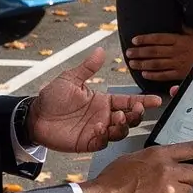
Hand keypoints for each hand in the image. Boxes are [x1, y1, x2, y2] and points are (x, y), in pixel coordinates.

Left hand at [28, 47, 161, 152]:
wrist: (35, 116)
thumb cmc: (51, 97)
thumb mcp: (70, 79)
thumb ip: (88, 67)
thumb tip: (100, 50)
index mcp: (102, 101)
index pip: (127, 100)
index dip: (143, 101)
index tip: (157, 100)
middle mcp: (104, 116)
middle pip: (130, 118)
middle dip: (136, 114)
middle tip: (135, 109)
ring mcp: (98, 130)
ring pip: (121, 131)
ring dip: (123, 125)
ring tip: (117, 117)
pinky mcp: (89, 142)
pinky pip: (104, 141)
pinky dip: (106, 135)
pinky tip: (101, 127)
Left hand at [125, 30, 192, 82]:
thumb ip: (185, 29)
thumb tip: (178, 22)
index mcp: (180, 40)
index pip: (158, 39)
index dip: (145, 39)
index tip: (134, 40)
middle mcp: (177, 52)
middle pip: (153, 52)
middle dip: (139, 52)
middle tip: (128, 53)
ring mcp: (178, 64)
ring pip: (156, 64)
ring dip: (142, 63)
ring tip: (132, 63)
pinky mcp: (181, 74)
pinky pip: (164, 75)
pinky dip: (153, 75)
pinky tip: (144, 73)